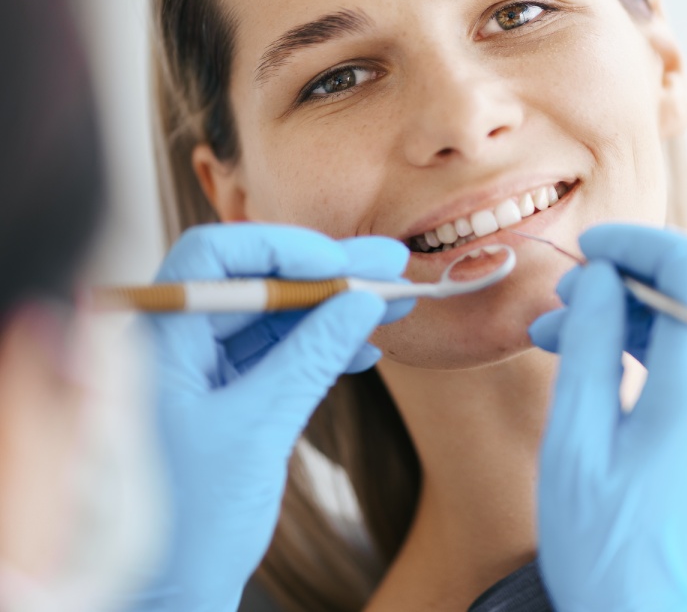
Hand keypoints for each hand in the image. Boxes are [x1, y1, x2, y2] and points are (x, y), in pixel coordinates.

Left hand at [127, 224, 411, 611]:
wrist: (173, 593)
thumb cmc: (190, 524)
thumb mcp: (259, 429)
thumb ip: (311, 357)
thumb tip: (361, 302)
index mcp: (157, 342)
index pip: (214, 258)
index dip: (280, 248)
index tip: (340, 263)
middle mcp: (174, 345)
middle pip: (254, 283)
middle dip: (324, 275)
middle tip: (385, 264)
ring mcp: (201, 370)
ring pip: (272, 317)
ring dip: (331, 311)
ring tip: (390, 301)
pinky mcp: (226, 395)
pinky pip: (277, 353)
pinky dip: (320, 348)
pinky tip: (364, 347)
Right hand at [530, 224, 686, 611]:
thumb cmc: (604, 546)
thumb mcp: (577, 439)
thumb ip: (590, 345)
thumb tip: (596, 278)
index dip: (638, 243)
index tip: (587, 249)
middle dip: (627, 278)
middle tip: (563, 296)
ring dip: (628, 315)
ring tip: (560, 330)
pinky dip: (645, 351)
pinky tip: (592, 362)